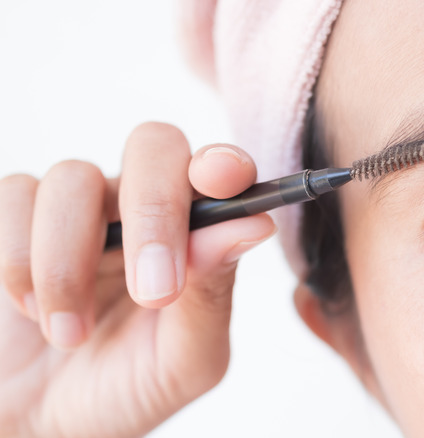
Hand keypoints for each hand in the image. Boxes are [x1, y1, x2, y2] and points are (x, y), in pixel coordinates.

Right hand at [0, 122, 275, 436]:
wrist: (41, 424)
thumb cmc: (125, 388)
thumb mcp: (183, 360)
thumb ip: (214, 295)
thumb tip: (254, 224)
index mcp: (195, 235)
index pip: (219, 172)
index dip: (224, 164)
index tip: (222, 180)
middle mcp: (139, 208)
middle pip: (154, 146)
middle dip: (154, 211)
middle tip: (153, 291)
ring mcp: (78, 208)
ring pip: (72, 177)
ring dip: (68, 264)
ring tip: (68, 335)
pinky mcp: (15, 217)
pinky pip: (13, 196)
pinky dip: (19, 261)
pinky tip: (29, 310)